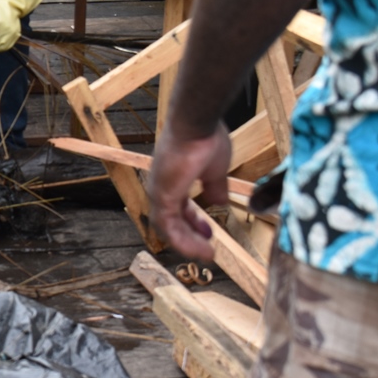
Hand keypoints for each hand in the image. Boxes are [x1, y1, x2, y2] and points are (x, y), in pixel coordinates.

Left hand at [147, 121, 232, 260]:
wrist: (197, 123)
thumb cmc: (205, 138)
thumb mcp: (214, 170)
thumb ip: (214, 187)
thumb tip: (218, 202)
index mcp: (172, 179)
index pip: (178, 208)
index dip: (193, 222)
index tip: (208, 233)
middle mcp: (161, 187)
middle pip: (171, 220)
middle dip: (190, 235)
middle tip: (206, 248)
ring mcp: (158, 192)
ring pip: (168, 228)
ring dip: (187, 243)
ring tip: (206, 254)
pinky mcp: (162, 196)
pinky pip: (169, 228)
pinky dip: (184, 241)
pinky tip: (202, 248)